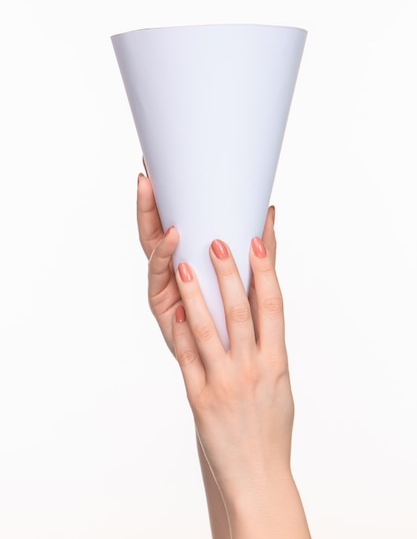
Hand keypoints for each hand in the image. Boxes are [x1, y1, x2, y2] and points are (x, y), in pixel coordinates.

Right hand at [136, 165, 276, 352]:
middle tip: (148, 179)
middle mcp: (171, 272)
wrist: (236, 371)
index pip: (170, 220)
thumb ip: (259, 252)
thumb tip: (268, 212)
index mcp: (187, 259)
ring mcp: (165, 291)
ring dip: (158, 234)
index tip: (156, 167)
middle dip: (149, 206)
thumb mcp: (250, 283)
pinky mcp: (165, 314)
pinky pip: (160, 283)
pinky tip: (173, 242)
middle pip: (154, 233)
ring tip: (173, 221)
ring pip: (154, 256)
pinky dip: (165, 261)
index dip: (162, 197)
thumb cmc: (239, 325)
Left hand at [172, 234, 293, 503]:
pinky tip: (174, 313)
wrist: (258, 476)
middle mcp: (253, 368)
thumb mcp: (279, 384)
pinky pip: (189, 360)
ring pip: (208, 330)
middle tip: (217, 241)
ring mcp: (225, 383)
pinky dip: (181, 335)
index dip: (265, 270)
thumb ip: (269, 348)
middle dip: (228, 273)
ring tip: (185, 267)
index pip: (273, 306)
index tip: (258, 240)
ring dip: (195, 296)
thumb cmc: (270, 428)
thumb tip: (261, 313)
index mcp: (277, 362)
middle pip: (240, 311)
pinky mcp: (201, 399)